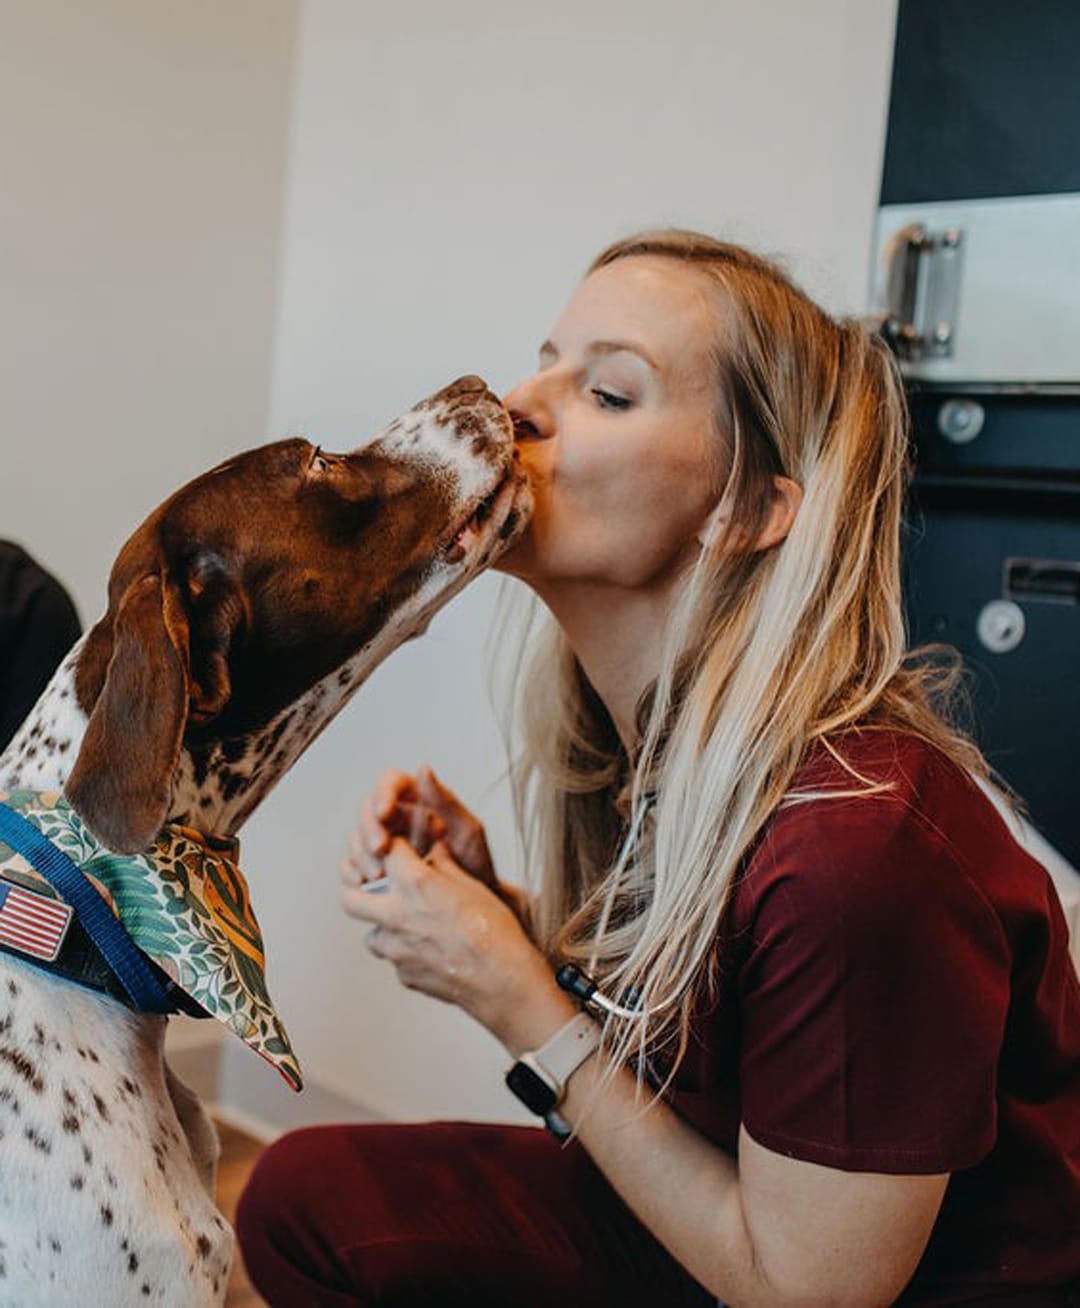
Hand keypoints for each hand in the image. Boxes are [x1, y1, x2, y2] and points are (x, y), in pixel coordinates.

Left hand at [341, 836, 566, 1048]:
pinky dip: (406, 952)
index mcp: (415, 885)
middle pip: (350, 897)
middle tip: (379, 889)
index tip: (401, 850)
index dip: (395, 847)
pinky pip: (394, 959)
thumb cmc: (496, 933)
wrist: (503, 983)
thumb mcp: (474, 887)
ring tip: (412, 925)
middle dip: (359, 890)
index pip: (387, 852)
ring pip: (371, 934)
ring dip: (384, 927)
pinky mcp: (403, 975)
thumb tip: (435, 853)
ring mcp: (396, 950)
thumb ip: (446, 867)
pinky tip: (432, 951)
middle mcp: (397, 916)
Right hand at [344, 765, 494, 885]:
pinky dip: (352, 873)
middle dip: (369, 830)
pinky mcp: (377, 868)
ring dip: (362, 854)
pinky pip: (352, 865)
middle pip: (368, 811)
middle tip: (381, 849)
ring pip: (357, 838)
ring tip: (380, 873)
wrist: (473, 903)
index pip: (392, 783)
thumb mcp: (468, 831)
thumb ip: (446, 801)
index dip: (383, 794)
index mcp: (420, 800)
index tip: (384, 812)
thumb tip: (424, 771)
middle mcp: (399, 819)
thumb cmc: (475, 864)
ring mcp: (386, 844)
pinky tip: (363, 882)